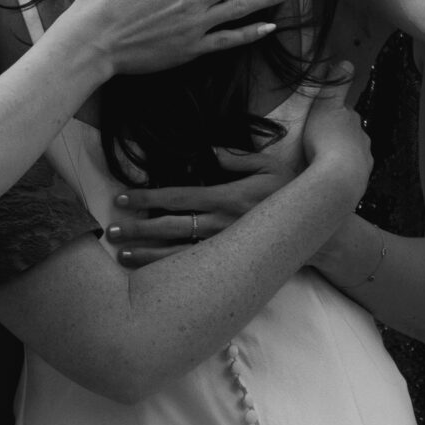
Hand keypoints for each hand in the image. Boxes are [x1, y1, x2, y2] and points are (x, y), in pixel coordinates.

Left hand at [106, 144, 291, 267]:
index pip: (178, 197)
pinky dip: (169, 271)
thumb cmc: (288, 190)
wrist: (313, 229)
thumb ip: (235, 156)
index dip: (148, 198)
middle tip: (110, 231)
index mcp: (226, 197)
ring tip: (120, 255)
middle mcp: (220, 225)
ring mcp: (224, 247)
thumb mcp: (267, 164)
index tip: (123, 199)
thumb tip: (208, 150)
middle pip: (170, 227)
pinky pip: (194, 268)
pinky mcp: (229, 263)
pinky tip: (149, 275)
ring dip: (147, 255)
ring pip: (178, 254)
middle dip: (138, 229)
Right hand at [297, 67, 370, 187]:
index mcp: (352, 121)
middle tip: (319, 142)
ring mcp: (363, 162)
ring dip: (340, 156)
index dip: (333, 114)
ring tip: (324, 162)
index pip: (345, 113)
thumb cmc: (327, 141)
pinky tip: (330, 177)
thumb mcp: (326, 106)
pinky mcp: (359, 182)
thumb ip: (335, 86)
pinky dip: (341, 173)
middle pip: (350, 135)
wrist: (337, 179)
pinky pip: (349, 174)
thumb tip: (346, 62)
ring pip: (352, 155)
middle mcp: (362, 140)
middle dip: (338, 137)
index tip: (321, 118)